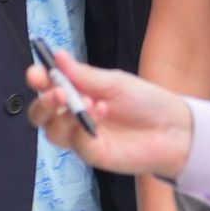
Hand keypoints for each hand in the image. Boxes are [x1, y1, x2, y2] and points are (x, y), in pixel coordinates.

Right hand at [27, 51, 192, 178]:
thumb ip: (84, 75)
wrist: (172, 129)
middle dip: (42, 101)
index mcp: (77, 92)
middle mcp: (73, 115)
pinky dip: (83, 127)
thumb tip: (57, 56)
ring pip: (52, 131)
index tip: (36, 73)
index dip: (38, 80)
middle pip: (41, 114)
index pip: (47, 87)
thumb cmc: (145, 101)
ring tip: (89, 103)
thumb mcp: (114, 82)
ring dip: (64, 114)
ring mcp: (81, 136)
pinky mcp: (92, 154)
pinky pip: (75, 142)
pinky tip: (101, 114)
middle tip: (57, 92)